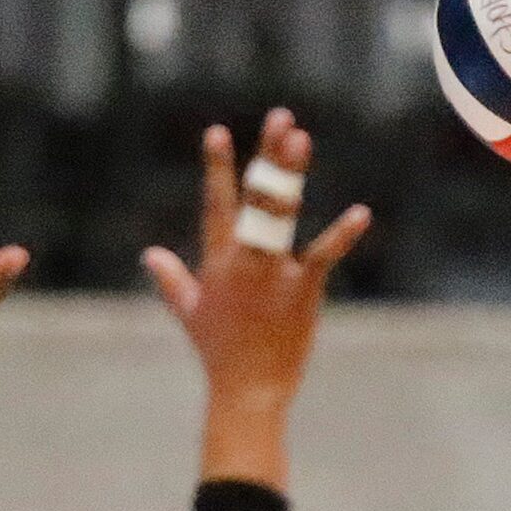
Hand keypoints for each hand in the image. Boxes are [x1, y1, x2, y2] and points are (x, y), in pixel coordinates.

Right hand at [144, 112, 370, 476]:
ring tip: (300, 138)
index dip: (217, 167)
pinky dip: (342, 235)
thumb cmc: (218, 355)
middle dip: (267, 156)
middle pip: (255, 196)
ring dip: (290, 173)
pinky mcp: (302, 291)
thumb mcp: (189, 313)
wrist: (246, 391)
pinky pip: (322, 256)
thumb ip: (171, 280)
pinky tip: (360, 213)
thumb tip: (150, 255)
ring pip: (281, 213)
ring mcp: (272, 273)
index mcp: (219, 261)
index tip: (218, 132)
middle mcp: (244, 259)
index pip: (216, 204)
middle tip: (281, 119)